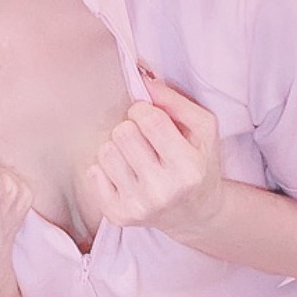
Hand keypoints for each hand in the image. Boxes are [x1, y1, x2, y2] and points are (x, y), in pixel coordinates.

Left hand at [85, 76, 225, 234]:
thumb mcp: (203, 129)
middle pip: (122, 134)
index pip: (149, 120)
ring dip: (118, 148)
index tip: (149, 117)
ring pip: (105, 152)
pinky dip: (106, 168)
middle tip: (143, 140)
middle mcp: (162, 191)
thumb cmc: (199, 165)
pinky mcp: (119, 215)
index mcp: (187, 168)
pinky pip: (93, 173)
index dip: (143, 110)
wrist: (196, 214)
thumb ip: (176, 101)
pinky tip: (125, 174)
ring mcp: (138, 206)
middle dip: (130, 129)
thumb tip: (143, 81)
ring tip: (135, 158)